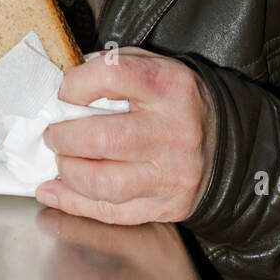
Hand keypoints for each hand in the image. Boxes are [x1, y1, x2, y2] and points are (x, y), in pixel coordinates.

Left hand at [36, 47, 217, 225]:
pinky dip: (74, 204)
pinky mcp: (167, 206)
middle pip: (103, 138)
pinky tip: (54, 191)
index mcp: (168, 86)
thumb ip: (111, 68)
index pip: (112, 76)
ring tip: (61, 160)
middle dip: (64, 138)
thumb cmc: (175, 100)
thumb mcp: (153, 66)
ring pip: (104, 183)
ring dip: (68, 172)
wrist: (225, 142)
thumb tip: (62, 88)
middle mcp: (173, 131)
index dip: (76, 84)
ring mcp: (171, 174)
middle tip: (54, 135)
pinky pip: (112, 213)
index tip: (63, 93)